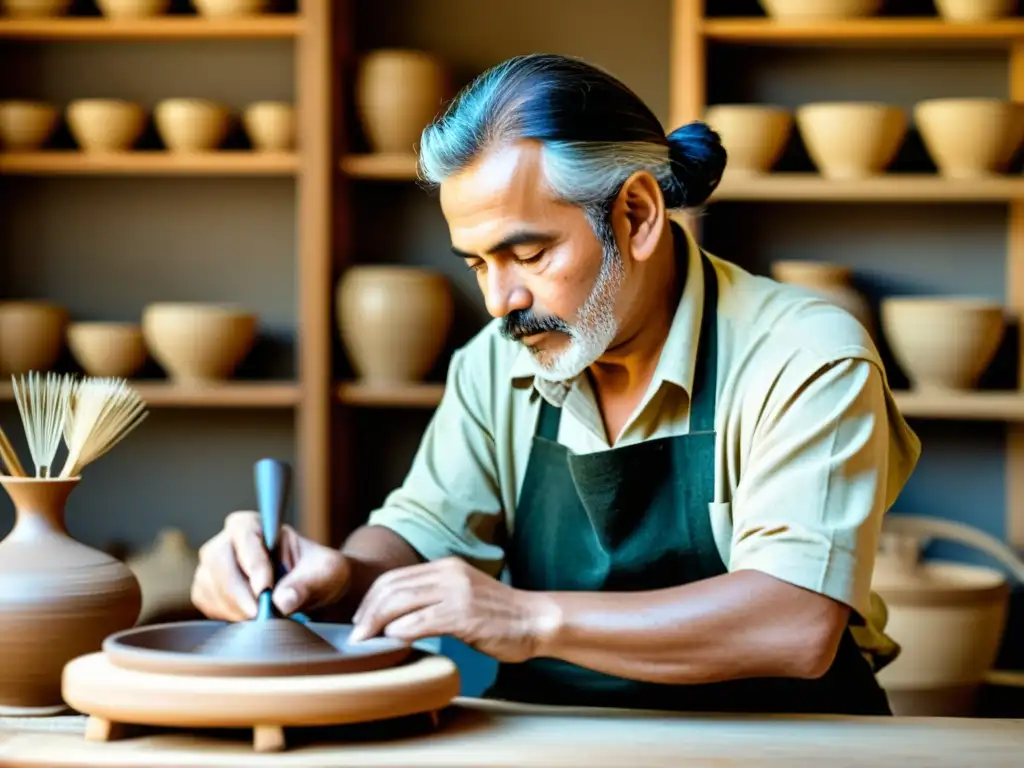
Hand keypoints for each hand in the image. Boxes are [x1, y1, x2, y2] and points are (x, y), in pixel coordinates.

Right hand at [191, 510, 350, 620]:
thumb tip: (282, 600)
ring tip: (262, 619)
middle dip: (237, 592)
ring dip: (233, 608)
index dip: (252, 562)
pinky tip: (248, 620)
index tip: (264, 588)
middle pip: (217, 560)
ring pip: (209, 584)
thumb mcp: (326, 572)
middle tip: (259, 615)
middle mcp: (229, 541)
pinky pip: (207, 602)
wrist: (313, 588)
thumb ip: (307, 583)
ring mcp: (214, 566)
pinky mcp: (209, 590)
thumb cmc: (318, 571)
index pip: (245, 535)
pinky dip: (226, 615)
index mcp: (256, 524)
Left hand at [348, 557, 559, 662]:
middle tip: (356, 634)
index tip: (360, 619)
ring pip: (401, 602)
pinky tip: (392, 641)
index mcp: (445, 566)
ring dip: (376, 623)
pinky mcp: (464, 615)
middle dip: (367, 612)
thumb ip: (434, 597)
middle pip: (392, 588)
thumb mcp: (462, 593)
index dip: (371, 598)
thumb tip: (397, 617)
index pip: (395, 577)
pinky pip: (421, 621)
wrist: (535, 620)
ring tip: (366, 641)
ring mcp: (456, 593)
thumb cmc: (498, 615)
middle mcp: (448, 573)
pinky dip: (400, 631)